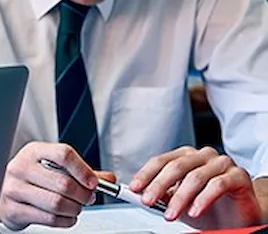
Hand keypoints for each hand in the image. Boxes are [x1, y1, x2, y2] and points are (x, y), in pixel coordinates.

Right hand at [0, 142, 100, 229]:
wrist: (1, 191)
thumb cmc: (30, 177)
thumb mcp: (51, 167)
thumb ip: (80, 172)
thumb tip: (108, 179)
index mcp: (33, 152)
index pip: (63, 154)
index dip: (83, 169)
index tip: (94, 183)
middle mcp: (21, 167)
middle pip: (64, 183)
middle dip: (83, 195)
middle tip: (87, 198)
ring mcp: (14, 189)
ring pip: (57, 203)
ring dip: (74, 210)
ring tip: (75, 208)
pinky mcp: (13, 209)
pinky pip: (49, 219)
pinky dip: (65, 221)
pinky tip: (66, 216)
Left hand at [129, 146, 261, 228]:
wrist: (239, 216)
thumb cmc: (208, 206)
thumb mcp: (179, 201)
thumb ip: (162, 194)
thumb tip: (141, 193)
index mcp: (186, 157)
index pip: (161, 161)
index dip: (146, 174)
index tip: (134, 188)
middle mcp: (202, 156)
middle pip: (175, 166)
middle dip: (158, 185)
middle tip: (147, 201)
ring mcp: (221, 163)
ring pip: (195, 176)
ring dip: (180, 197)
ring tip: (171, 214)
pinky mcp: (238, 175)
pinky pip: (218, 184)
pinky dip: (203, 199)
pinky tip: (195, 211)